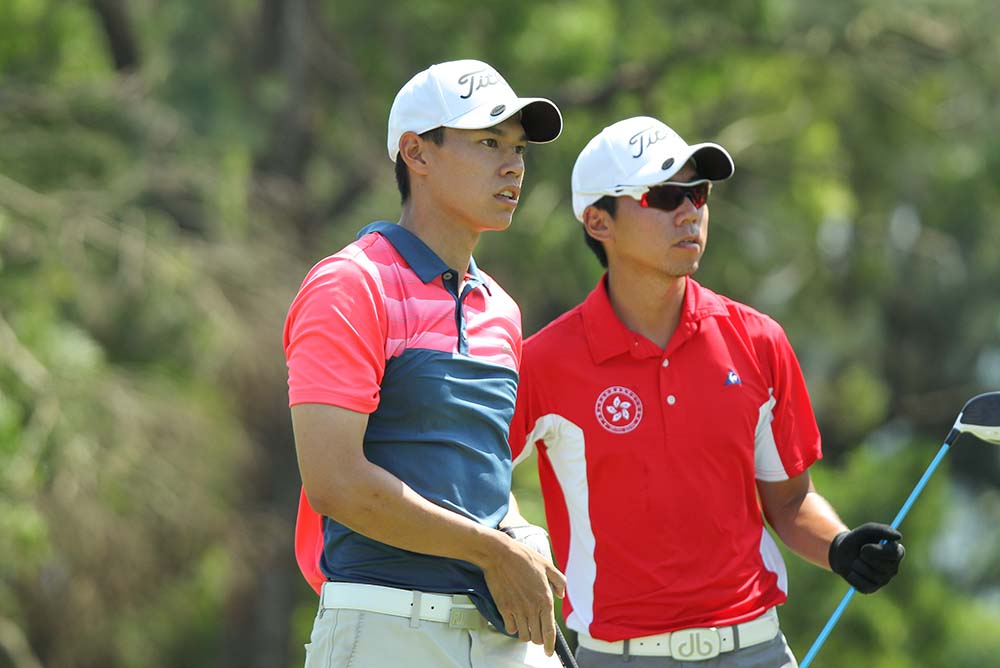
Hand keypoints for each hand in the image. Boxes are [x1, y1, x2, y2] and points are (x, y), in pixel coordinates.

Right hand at [481, 530, 565, 655]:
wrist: (500, 554)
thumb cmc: (523, 557)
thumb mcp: (547, 565)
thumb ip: (559, 581)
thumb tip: (561, 595)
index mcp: (545, 599)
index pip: (549, 631)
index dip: (549, 645)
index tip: (548, 652)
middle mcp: (532, 608)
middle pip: (536, 637)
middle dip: (538, 639)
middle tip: (537, 634)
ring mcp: (517, 609)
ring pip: (523, 636)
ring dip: (526, 635)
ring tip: (526, 627)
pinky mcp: (503, 608)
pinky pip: (510, 629)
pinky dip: (513, 629)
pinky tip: (514, 621)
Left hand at [828, 522, 904, 593]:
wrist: (841, 552)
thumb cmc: (858, 540)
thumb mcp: (867, 530)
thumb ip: (883, 530)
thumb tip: (899, 536)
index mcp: (896, 553)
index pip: (894, 554)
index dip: (877, 551)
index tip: (864, 547)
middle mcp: (893, 568)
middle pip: (880, 565)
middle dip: (864, 557)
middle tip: (861, 553)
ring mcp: (883, 580)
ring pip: (869, 574)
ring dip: (857, 565)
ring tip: (857, 561)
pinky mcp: (871, 589)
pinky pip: (862, 584)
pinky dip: (853, 576)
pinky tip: (853, 571)